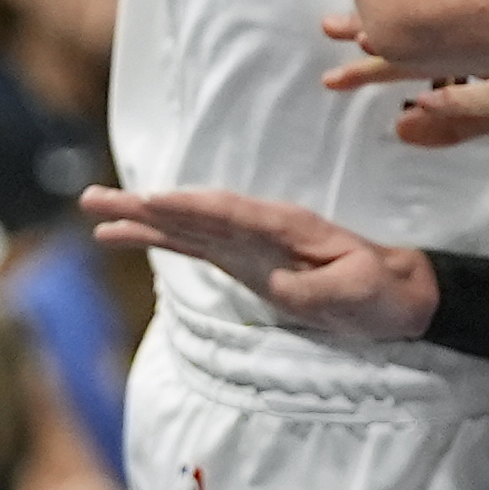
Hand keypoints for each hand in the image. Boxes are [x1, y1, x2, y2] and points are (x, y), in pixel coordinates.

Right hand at [80, 186, 435, 340]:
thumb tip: (280, 288)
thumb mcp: (360, 291)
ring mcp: (246, 243)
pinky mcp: (240, 260)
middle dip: (145, 205)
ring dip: (140, 218)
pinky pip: (191, 246)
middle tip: (94, 197)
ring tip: (94, 211)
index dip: (190, 206)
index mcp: (286, 226)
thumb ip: (320, 288)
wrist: (394, 292)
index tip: (152, 201)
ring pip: (183, 225)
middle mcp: (258, 227)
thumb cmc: (381, 289)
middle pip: (193, 211)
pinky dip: (158, 238)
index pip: (229, 212)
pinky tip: (125, 235)